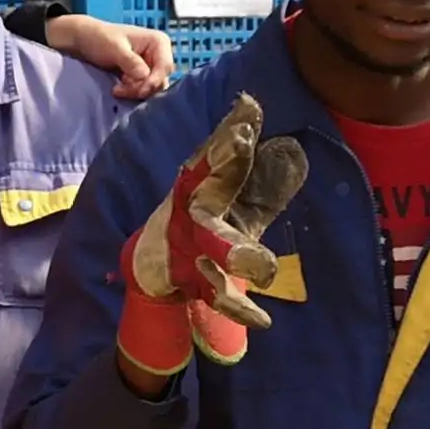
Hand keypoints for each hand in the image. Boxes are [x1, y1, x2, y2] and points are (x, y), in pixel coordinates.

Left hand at [49, 14, 175, 99]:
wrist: (85, 41)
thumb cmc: (100, 38)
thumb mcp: (115, 48)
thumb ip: (131, 62)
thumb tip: (144, 75)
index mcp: (158, 42)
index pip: (165, 66)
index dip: (154, 80)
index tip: (140, 90)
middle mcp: (159, 54)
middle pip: (160, 80)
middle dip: (142, 87)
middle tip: (121, 89)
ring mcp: (151, 66)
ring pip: (152, 88)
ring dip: (135, 91)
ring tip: (118, 88)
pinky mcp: (142, 76)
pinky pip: (143, 90)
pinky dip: (131, 92)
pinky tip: (119, 88)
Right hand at [118, 92, 306, 383]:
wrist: (151, 270)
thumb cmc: (199, 224)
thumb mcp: (229, 195)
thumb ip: (256, 172)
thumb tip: (277, 132)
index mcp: (200, 187)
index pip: (216, 153)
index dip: (231, 133)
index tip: (249, 109)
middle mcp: (190, 212)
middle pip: (208, 183)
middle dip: (227, 163)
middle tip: (244, 140)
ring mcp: (187, 248)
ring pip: (212, 246)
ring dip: (235, 250)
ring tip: (262, 262)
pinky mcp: (191, 282)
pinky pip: (219, 298)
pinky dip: (240, 309)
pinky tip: (264, 319)